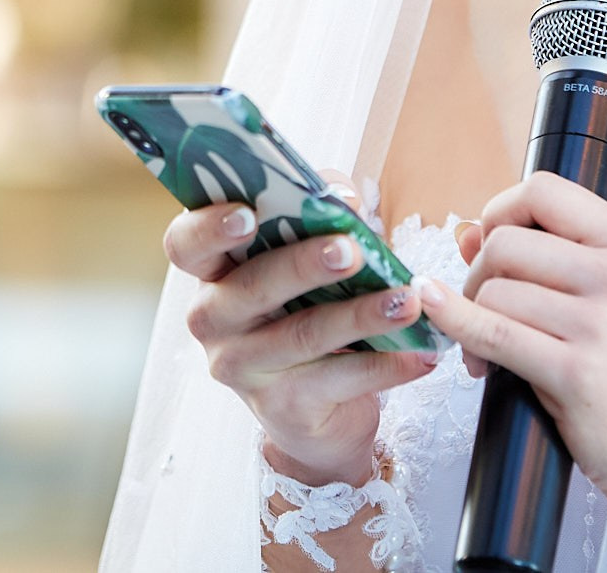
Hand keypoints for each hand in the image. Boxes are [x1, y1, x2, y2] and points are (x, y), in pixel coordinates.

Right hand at [164, 172, 439, 485]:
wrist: (317, 410)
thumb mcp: (306, 257)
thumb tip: (345, 197)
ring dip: (361, 315)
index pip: (186, 243)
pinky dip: (386, 365)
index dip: (210, 227)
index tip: (247, 215)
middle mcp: (214, 320)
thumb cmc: (307, 308)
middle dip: (304, 264)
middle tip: (351, 250)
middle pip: (252, 287)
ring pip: (303, 334)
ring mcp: (244, 367)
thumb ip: (317, 214)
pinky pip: (339, 380)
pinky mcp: (283, 407)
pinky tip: (420, 354)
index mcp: (212, 271)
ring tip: (407, 301)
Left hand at [414, 171, 606, 495]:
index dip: (501, 211)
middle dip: (477, 273)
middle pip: (505, 244)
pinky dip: (455, 324)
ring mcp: (601, 324)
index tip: (492, 243)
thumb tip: (465, 230)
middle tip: (485, 309)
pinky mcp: (576, 373)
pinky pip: (490, 333)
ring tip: (488, 349)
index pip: (542, 190)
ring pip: (492, 291)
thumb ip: (545, 257)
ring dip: (471, 317)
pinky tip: (442, 318)